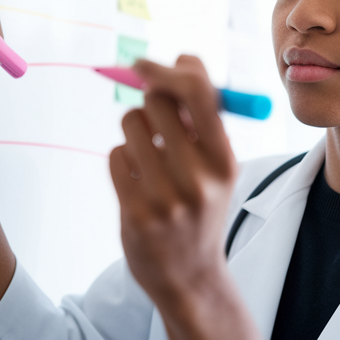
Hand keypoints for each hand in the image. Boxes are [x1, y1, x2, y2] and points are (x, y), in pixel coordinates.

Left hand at [108, 56, 239, 310]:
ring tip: (147, 158)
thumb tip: (178, 63)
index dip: (169, 69)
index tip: (147, 65)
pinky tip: (136, 183)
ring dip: (133, 133)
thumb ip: (202, 122)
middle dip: (149, 103)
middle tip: (155, 126)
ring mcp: (167, 198)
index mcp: (225, 160)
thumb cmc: (201, 208)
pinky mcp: (137, 213)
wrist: (190, 276)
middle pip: (156, 101)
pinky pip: (115, 156)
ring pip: (131, 124)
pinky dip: (121, 161)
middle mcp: (200, 178)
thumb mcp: (216, 168)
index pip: (198, 92)